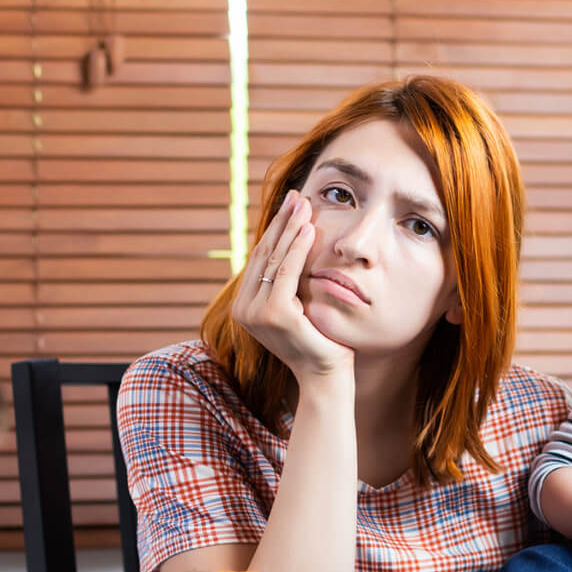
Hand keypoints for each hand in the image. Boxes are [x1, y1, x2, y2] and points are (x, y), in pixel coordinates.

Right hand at [232, 189, 352, 381]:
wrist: (326, 375)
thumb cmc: (318, 341)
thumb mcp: (297, 306)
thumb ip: (287, 283)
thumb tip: (291, 246)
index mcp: (245, 307)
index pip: (260, 260)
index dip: (275, 230)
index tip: (290, 206)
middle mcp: (244, 310)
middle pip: (264, 255)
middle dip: (282, 222)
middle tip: (296, 195)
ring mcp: (256, 313)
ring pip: (275, 260)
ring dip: (290, 228)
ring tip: (303, 204)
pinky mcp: (274, 314)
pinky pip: (286, 272)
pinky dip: (297, 248)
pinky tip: (308, 229)